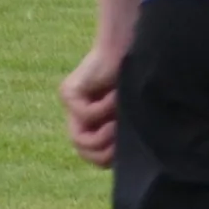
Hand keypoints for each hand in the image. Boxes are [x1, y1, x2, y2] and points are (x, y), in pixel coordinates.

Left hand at [60, 41, 123, 168]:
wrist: (130, 46)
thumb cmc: (140, 80)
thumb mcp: (135, 114)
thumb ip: (128, 134)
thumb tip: (127, 162)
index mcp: (97, 124)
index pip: (96, 156)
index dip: (111, 160)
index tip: (128, 148)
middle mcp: (80, 117)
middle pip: (84, 152)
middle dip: (106, 153)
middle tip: (122, 136)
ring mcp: (71, 105)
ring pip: (79, 140)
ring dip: (105, 134)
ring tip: (118, 120)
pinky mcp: (68, 92)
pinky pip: (85, 114)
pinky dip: (106, 107)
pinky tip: (115, 93)